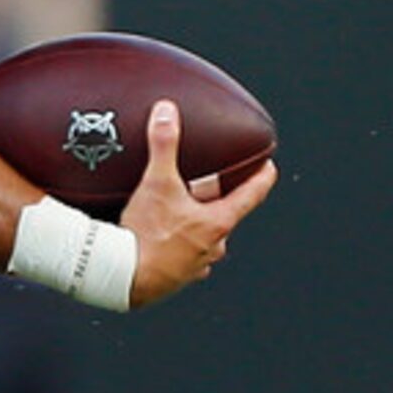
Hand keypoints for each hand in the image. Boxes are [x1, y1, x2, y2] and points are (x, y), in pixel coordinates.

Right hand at [120, 99, 277, 308]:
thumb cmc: (146, 236)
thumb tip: (167, 114)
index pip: (251, 195)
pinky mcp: (177, 278)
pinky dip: (178, 247)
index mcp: (217, 222)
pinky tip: (161, 240)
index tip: (269, 168)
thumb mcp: (157, 183)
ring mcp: (196, 264)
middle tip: (204, 186)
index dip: (262, 178)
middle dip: (215, 201)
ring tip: (176, 213)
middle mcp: (213, 246)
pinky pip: (185, 258)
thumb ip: (164, 145)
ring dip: (195, 226)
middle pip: (224, 215)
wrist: (123, 276)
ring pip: (205, 239)